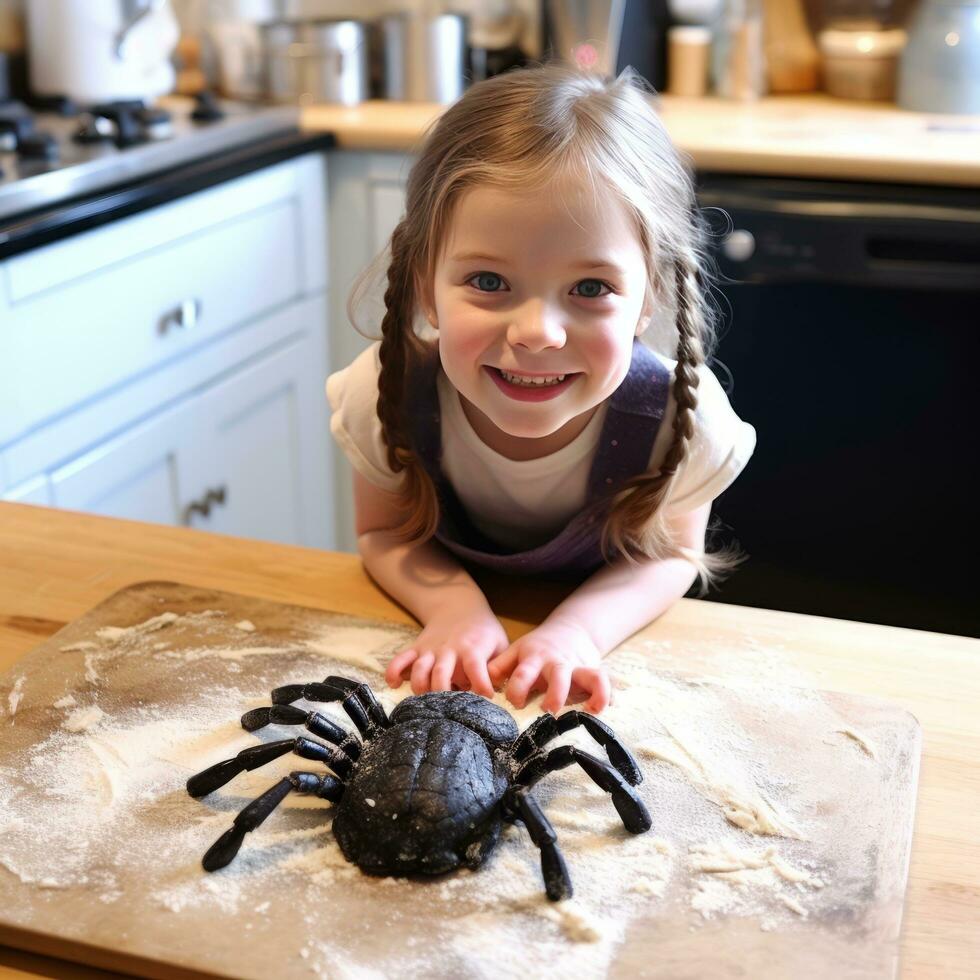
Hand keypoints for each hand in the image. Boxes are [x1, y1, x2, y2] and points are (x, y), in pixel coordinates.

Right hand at [385, 604, 507, 698]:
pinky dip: (393, 672)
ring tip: (425, 702)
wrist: (459, 606)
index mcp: (472, 648)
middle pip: (441, 672)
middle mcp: (449, 649)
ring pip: (419, 669)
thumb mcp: (499, 643)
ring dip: (420, 687)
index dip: (481, 685)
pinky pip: (400, 659)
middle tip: (449, 709)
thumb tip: (501, 691)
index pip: (475, 667)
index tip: (486, 698)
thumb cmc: (484, 631)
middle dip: (443, 693)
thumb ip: (500, 667)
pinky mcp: (417, 648)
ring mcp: (430, 649)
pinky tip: (394, 685)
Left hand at [487, 619, 611, 714]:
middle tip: (549, 709)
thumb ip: (498, 667)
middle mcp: (555, 662)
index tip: (516, 703)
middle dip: (554, 693)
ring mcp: (575, 666)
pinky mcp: (592, 671)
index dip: (517, 689)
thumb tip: (480, 685)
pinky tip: (602, 709)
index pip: (522, 674)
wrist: (570, 630)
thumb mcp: (515, 653)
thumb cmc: (536, 649)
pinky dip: (605, 694)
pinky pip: (602, 681)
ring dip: (590, 693)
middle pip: (556, 675)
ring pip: (585, 676)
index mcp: (532, 658)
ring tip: (585, 711)